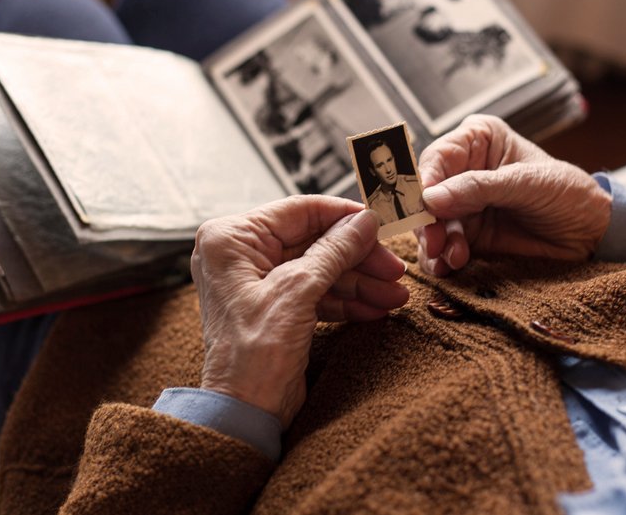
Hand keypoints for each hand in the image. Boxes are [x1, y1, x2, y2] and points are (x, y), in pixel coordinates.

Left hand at [191, 196, 408, 427]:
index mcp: (231, 238)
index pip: (299, 211)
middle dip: (358, 258)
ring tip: (394, 295)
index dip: (344, 216)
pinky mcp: (274, 307)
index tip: (379, 223)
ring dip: (359, 282)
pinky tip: (374, 308)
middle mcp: (239, 255)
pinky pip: (315, 292)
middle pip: (314, 241)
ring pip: (319, 268)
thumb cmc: (252, 355)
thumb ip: (334, 251)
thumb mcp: (297, 292)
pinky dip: (345, 300)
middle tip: (394, 269)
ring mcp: (257, 282)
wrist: (244, 414)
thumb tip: (364, 222)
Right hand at [416, 114, 611, 274]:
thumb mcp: (526, 184)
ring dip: (434, 243)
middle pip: (425, 194)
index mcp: (477, 140)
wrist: (592, 235)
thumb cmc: (568, 193)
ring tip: (453, 257)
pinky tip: (451, 266)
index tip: (423, 206)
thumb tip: (431, 198)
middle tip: (434, 242)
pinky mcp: (467, 236)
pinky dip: (440, 259)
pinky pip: (441, 248)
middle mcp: (463, 170)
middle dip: (426, 220)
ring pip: (429, 224)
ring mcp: (463, 205)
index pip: (437, 158)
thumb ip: (478, 188)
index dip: (424, 182)